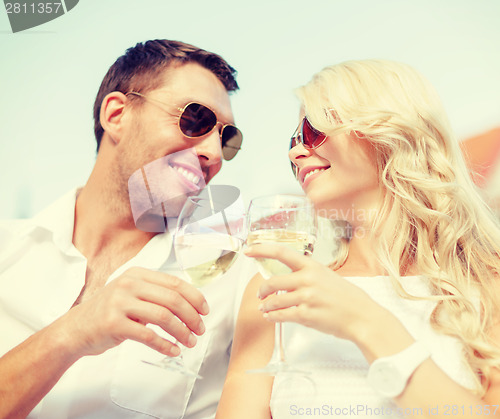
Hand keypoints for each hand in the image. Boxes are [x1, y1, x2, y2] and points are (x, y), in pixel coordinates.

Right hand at [57, 267, 208, 357]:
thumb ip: (155, 293)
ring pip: (164, 317)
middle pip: (173, 299)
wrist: (75, 329)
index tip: (205, 310)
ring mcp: (120, 303)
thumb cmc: (108, 311)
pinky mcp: (114, 323)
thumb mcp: (130, 293)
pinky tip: (173, 350)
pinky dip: (165, 345)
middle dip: (192, 316)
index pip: (175, 283)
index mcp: (137, 274)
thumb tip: (190, 304)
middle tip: (200, 329)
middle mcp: (129, 284)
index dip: (194, 297)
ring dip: (182, 331)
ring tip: (190, 341)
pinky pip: (148, 335)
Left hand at [245, 243, 385, 342]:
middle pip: (273, 281)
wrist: (362, 316)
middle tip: (260, 295)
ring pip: (274, 300)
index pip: (282, 252)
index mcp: (312, 266)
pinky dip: (272, 317)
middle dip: (262, 290)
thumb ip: (306, 275)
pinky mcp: (306, 315)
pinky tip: (271, 317)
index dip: (262, 249)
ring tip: (264, 308)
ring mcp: (307, 297)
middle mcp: (308, 279)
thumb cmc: (346, 297)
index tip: (248, 250)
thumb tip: (285, 278)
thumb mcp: (327, 276)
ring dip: (265, 305)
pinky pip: (281, 315)